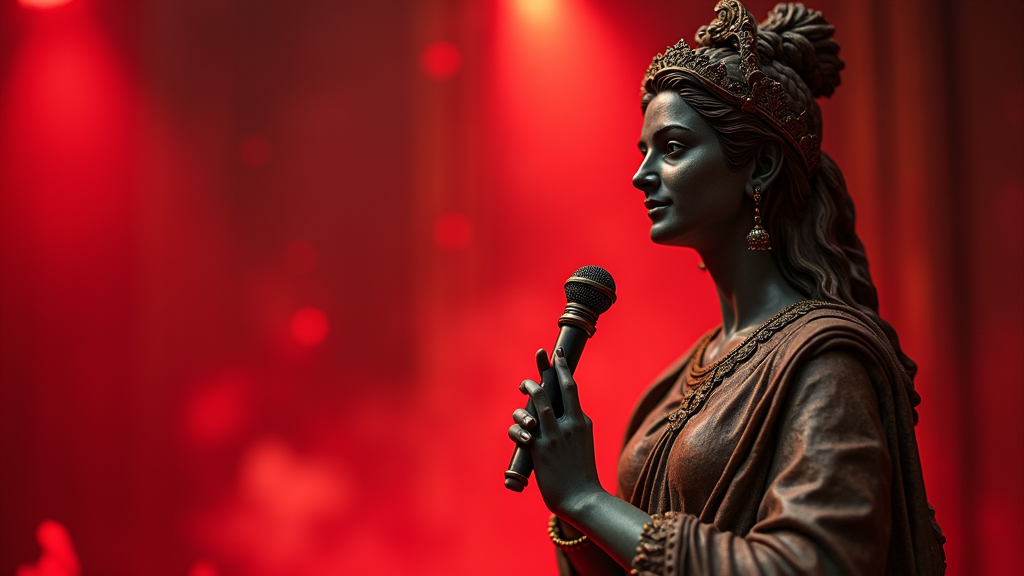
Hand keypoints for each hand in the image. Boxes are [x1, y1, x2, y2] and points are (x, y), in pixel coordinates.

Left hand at [507, 347, 603, 517]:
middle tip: (527, 375)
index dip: (561, 367)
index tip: (555, 352)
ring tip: (520, 395)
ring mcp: (554, 436)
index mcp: (581, 421)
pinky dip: (516, 429)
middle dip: (539, 374)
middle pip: (552, 388)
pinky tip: (518, 433)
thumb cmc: (581, 473)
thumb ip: (571, 426)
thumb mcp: (582, 442)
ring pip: (536, 403)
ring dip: (524, 396)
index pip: (570, 388)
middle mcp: (569, 424)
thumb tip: (555, 414)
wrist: (584, 499)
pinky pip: (521, 431)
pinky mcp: (540, 450)